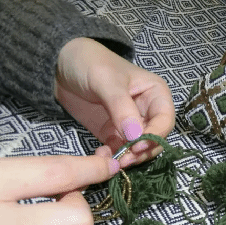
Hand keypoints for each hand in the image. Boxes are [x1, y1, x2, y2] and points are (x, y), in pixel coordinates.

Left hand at [55, 37, 175, 167]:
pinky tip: (100, 156)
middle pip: (155, 140)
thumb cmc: (89, 63)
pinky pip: (121, 152)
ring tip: (111, 161)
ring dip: (129, 159)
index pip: (165, 121)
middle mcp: (149, 112)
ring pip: (140, 150)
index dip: (155, 136)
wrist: (60, 65)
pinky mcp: (115, 135)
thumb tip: (136, 136)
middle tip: (124, 160)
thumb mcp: (106, 81)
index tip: (136, 147)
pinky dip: (113, 158)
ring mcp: (132, 125)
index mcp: (156, 94)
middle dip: (142, 152)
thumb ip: (121, 107)